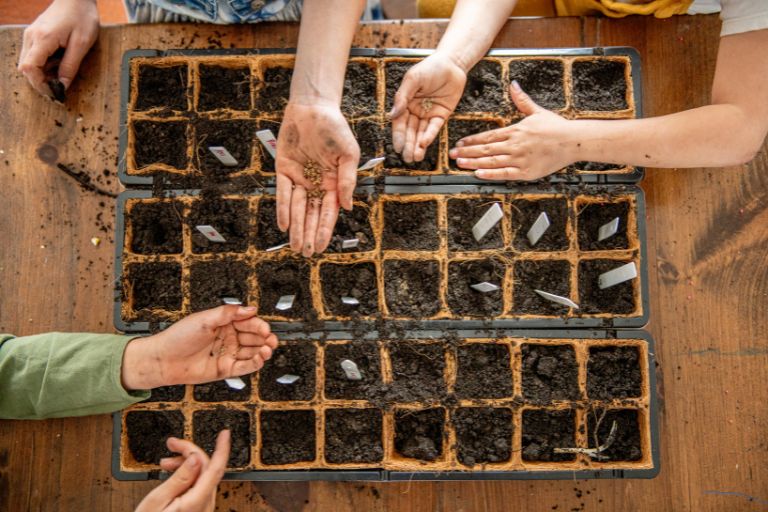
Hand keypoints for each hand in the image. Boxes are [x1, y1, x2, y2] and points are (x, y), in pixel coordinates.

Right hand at [18, 0, 98, 96]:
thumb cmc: (81, 17)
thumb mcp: (81, 44)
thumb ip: (70, 66)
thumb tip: (63, 86)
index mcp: (43, 39)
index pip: (30, 68)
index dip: (39, 84)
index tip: (54, 93)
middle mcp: (31, 37)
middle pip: (26, 68)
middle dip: (40, 82)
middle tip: (58, 89)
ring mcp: (31, 35)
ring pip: (28, 63)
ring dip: (42, 74)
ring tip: (61, 75)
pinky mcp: (34, 35)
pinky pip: (33, 56)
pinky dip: (43, 65)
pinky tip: (57, 64)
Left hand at [122, 305, 278, 389]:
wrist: (163, 360)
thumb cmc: (178, 338)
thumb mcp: (204, 319)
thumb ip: (228, 313)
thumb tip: (249, 309)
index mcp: (224, 323)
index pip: (247, 322)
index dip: (258, 325)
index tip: (265, 328)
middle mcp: (228, 338)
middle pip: (253, 337)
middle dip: (265, 338)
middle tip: (271, 340)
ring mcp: (228, 354)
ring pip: (252, 352)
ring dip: (262, 351)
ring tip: (267, 350)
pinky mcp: (226, 369)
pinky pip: (245, 367)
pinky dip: (255, 363)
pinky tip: (260, 359)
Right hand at [135, 430, 229, 511]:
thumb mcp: (158, 500)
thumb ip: (179, 478)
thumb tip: (196, 458)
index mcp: (197, 501)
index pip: (215, 469)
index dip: (222, 448)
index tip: (225, 433)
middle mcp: (205, 504)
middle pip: (206, 468)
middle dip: (189, 452)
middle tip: (171, 444)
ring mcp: (203, 508)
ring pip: (201, 476)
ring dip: (186, 463)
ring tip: (165, 462)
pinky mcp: (199, 509)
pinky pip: (198, 485)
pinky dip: (186, 475)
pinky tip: (172, 473)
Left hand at [276, 101, 359, 256]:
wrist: (313, 108)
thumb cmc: (335, 128)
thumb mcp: (349, 154)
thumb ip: (348, 181)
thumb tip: (347, 207)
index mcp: (334, 183)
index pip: (328, 212)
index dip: (324, 230)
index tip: (321, 246)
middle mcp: (316, 184)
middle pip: (311, 215)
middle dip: (308, 234)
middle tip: (306, 253)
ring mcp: (299, 178)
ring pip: (297, 208)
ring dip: (296, 227)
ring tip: (295, 246)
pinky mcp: (284, 170)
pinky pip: (283, 193)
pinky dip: (283, 209)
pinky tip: (284, 225)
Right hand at [390, 52, 466, 162]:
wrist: (452, 63)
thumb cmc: (430, 67)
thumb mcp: (413, 79)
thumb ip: (402, 96)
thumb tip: (392, 114)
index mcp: (405, 103)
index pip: (399, 123)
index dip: (398, 136)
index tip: (397, 147)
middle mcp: (415, 111)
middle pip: (410, 131)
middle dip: (408, 145)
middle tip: (407, 158)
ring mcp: (428, 114)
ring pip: (421, 133)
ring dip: (417, 145)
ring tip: (415, 158)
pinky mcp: (441, 115)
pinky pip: (434, 128)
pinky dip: (429, 136)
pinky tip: (424, 145)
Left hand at [449, 82, 574, 180]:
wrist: (573, 141)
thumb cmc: (556, 127)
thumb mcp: (537, 111)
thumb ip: (522, 100)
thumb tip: (514, 84)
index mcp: (515, 130)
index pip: (488, 136)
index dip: (472, 140)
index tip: (460, 142)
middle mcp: (514, 145)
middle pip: (485, 149)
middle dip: (467, 151)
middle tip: (452, 154)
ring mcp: (520, 159)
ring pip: (492, 161)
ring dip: (474, 162)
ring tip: (460, 163)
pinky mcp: (526, 172)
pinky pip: (505, 174)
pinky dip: (491, 174)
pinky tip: (478, 174)